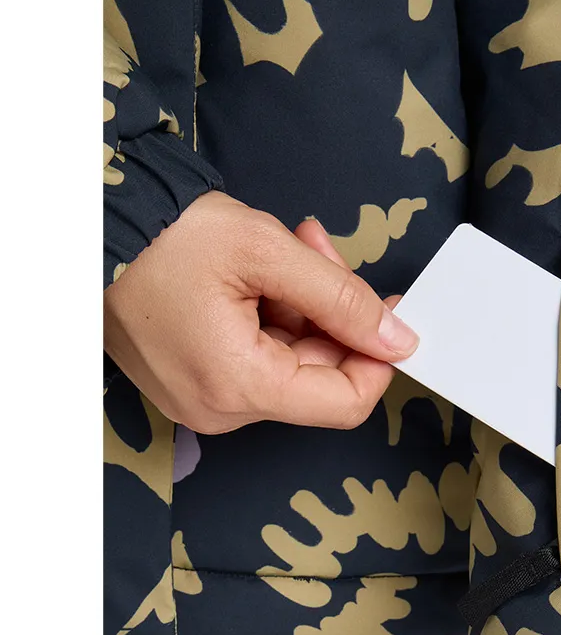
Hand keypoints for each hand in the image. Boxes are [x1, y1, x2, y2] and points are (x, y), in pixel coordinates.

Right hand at [103, 191, 417, 432]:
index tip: (387, 313)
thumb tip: (397, 338)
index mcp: (239, 387)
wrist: (90, 225)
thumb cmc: (163, 235)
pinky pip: (259, 358)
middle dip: (333, 312)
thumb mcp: (268, 252)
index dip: (377, 357)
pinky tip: (261, 271)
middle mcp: (221, 409)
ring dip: (303, 304)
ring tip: (287, 247)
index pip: (347, 402)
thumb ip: (343, 299)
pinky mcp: (194, 382)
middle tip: (319, 249)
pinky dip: (273, 314)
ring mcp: (204, 399)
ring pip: (292, 362)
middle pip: (319, 376)